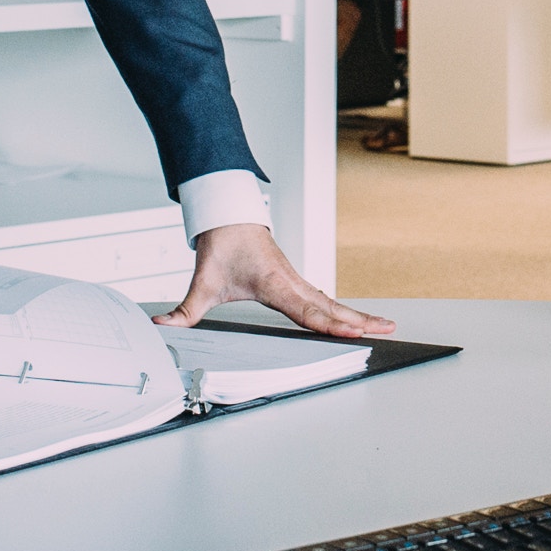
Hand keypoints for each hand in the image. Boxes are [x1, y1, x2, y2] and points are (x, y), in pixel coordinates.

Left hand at [158, 223, 393, 337]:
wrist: (228, 216)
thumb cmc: (221, 245)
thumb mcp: (202, 282)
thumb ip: (184, 311)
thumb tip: (161, 327)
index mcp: (275, 285)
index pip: (307, 310)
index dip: (331, 324)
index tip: (353, 333)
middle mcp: (292, 283)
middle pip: (331, 307)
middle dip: (360, 321)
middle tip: (389, 330)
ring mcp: (296, 282)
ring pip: (332, 303)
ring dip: (358, 315)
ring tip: (385, 327)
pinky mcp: (295, 282)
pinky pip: (324, 300)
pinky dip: (343, 310)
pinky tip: (355, 320)